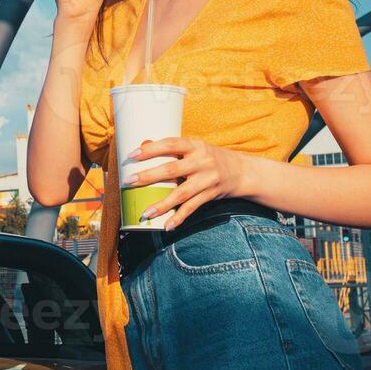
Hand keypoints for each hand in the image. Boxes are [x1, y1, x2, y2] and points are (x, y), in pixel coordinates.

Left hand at [129, 136, 254, 229]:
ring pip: (181, 193)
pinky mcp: (211, 195)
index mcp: (195, 145)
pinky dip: (179, 217)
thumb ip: (174, 149)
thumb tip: (142, 145)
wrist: (242, 172)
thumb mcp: (196, 148)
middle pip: (171, 170)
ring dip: (161, 204)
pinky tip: (167, 225)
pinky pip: (192, 208)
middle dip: (148, 177)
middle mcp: (202, 161)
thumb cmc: (210, 158)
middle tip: (128, 181)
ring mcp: (208, 179)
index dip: (151, 149)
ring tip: (145, 213)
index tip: (132, 155)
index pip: (170, 144)